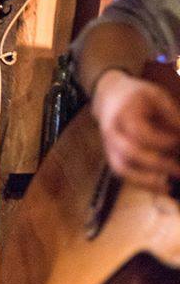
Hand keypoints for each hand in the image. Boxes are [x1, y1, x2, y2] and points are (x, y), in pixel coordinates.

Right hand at [92, 69, 179, 192]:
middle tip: (179, 171)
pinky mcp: (112, 158)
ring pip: (123, 170)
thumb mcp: (157, 96)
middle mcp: (112, 134)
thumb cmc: (137, 97)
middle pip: (130, 154)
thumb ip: (171, 114)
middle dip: (157, 164)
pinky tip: (161, 187)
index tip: (178, 141)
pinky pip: (125, 175)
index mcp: (124, 114)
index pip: (140, 133)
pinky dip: (142, 183)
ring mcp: (109, 148)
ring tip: (169, 187)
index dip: (162, 141)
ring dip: (146, 182)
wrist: (109, 99)